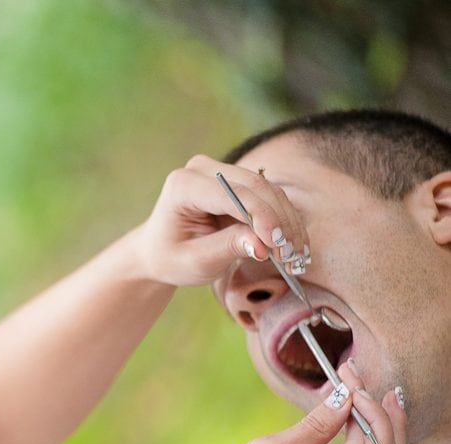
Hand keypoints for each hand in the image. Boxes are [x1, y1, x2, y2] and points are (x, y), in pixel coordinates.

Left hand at [128, 155, 310, 286]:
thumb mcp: (194, 261)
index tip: (279, 246)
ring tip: (295, 256)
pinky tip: (293, 246)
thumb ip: (227, 248)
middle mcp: (203, 170)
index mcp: (183, 185)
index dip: (261, 217)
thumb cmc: (171, 258)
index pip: (232, 194)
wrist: (160, 252)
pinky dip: (283, 221)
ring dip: (286, 223)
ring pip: (268, 191)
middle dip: (279, 222)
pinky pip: (269, 198)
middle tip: (292, 255)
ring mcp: (222, 172)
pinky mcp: (238, 183)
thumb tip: (262, 245)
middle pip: (256, 187)